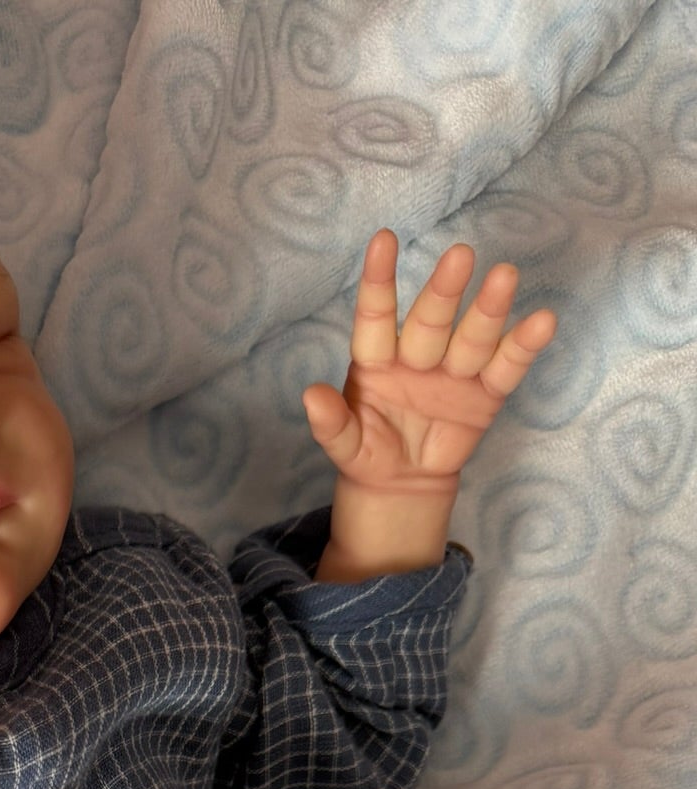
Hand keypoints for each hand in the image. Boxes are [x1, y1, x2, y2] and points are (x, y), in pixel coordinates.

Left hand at [301, 227, 556, 497]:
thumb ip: (330, 424)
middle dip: (444, 291)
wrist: (403, 484)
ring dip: (488, 310)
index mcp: (376, 360)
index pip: (376, 316)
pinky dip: (523, 346)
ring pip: (471, 338)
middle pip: (431, 322)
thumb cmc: (368, 452)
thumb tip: (310, 396)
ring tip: (504, 276)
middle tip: (460, 256)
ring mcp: (453, 373)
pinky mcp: (485, 394)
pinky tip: (542, 321)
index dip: (379, 280)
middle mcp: (417, 357)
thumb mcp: (344, 446)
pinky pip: (506, 368)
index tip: (383, 240)